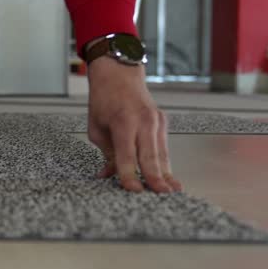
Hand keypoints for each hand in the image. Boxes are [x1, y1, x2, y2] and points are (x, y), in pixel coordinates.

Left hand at [86, 56, 181, 192]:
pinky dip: (165, 162)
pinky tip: (168, 177)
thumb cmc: (103, 99)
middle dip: (155, 177)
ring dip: (166, 173)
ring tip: (171, 191)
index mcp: (123, 121)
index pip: (127, 155)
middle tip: (161, 194)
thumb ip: (105, 153)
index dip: (130, 174)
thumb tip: (108, 175)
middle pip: (150, 155)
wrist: (118, 74)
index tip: (133, 190)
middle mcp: (143, 121)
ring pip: (161, 152)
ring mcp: (156, 120)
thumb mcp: (96, 128)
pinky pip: (163, 146)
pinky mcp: (162, 122)